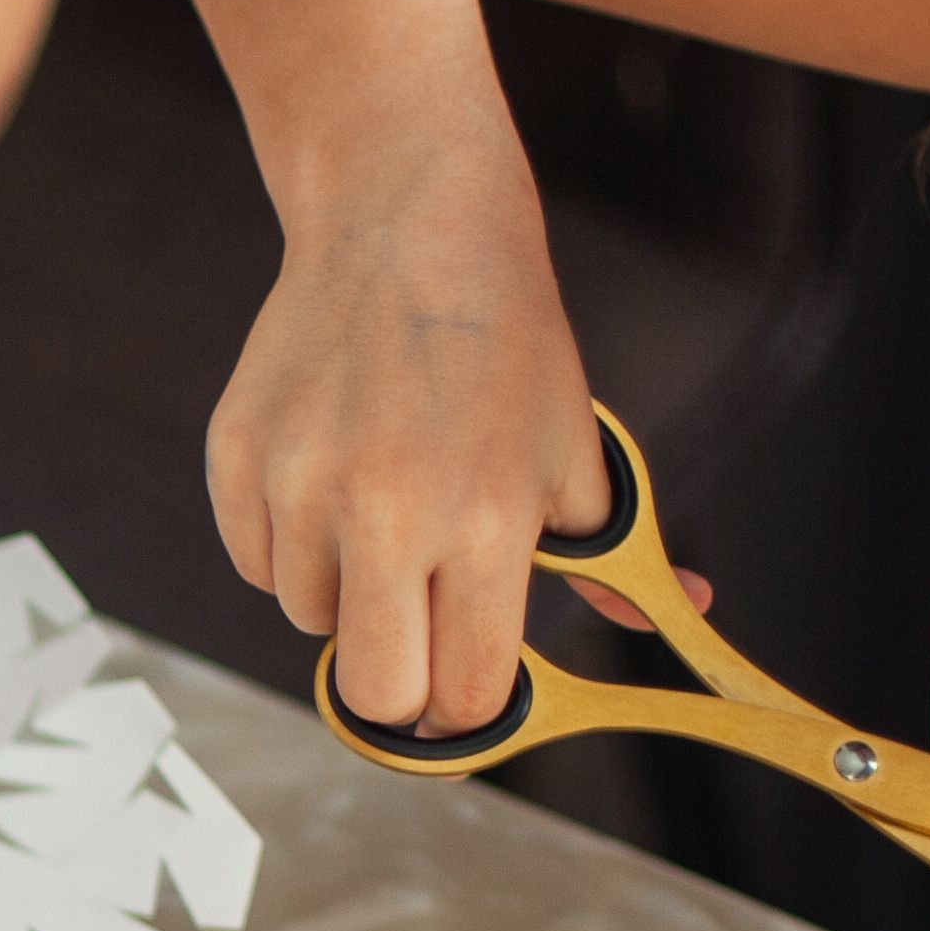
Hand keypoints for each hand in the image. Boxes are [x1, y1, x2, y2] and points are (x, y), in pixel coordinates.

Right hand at [202, 79, 609, 730]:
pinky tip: (332, 477)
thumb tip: (691, 609)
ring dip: (348, 595)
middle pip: (375, 695)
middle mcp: (382, 513)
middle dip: (404, 687)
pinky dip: (292, 546)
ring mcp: (298, 486)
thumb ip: (613, 554)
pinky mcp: (237, 458)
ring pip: (310, 620)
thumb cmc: (504, 339)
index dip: (471, 710)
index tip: (471, 691)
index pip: (464, 695)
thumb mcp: (574, 447)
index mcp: (483, 522)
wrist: (407, 220)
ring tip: (383, 511)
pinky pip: (257, 563)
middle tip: (421, 639)